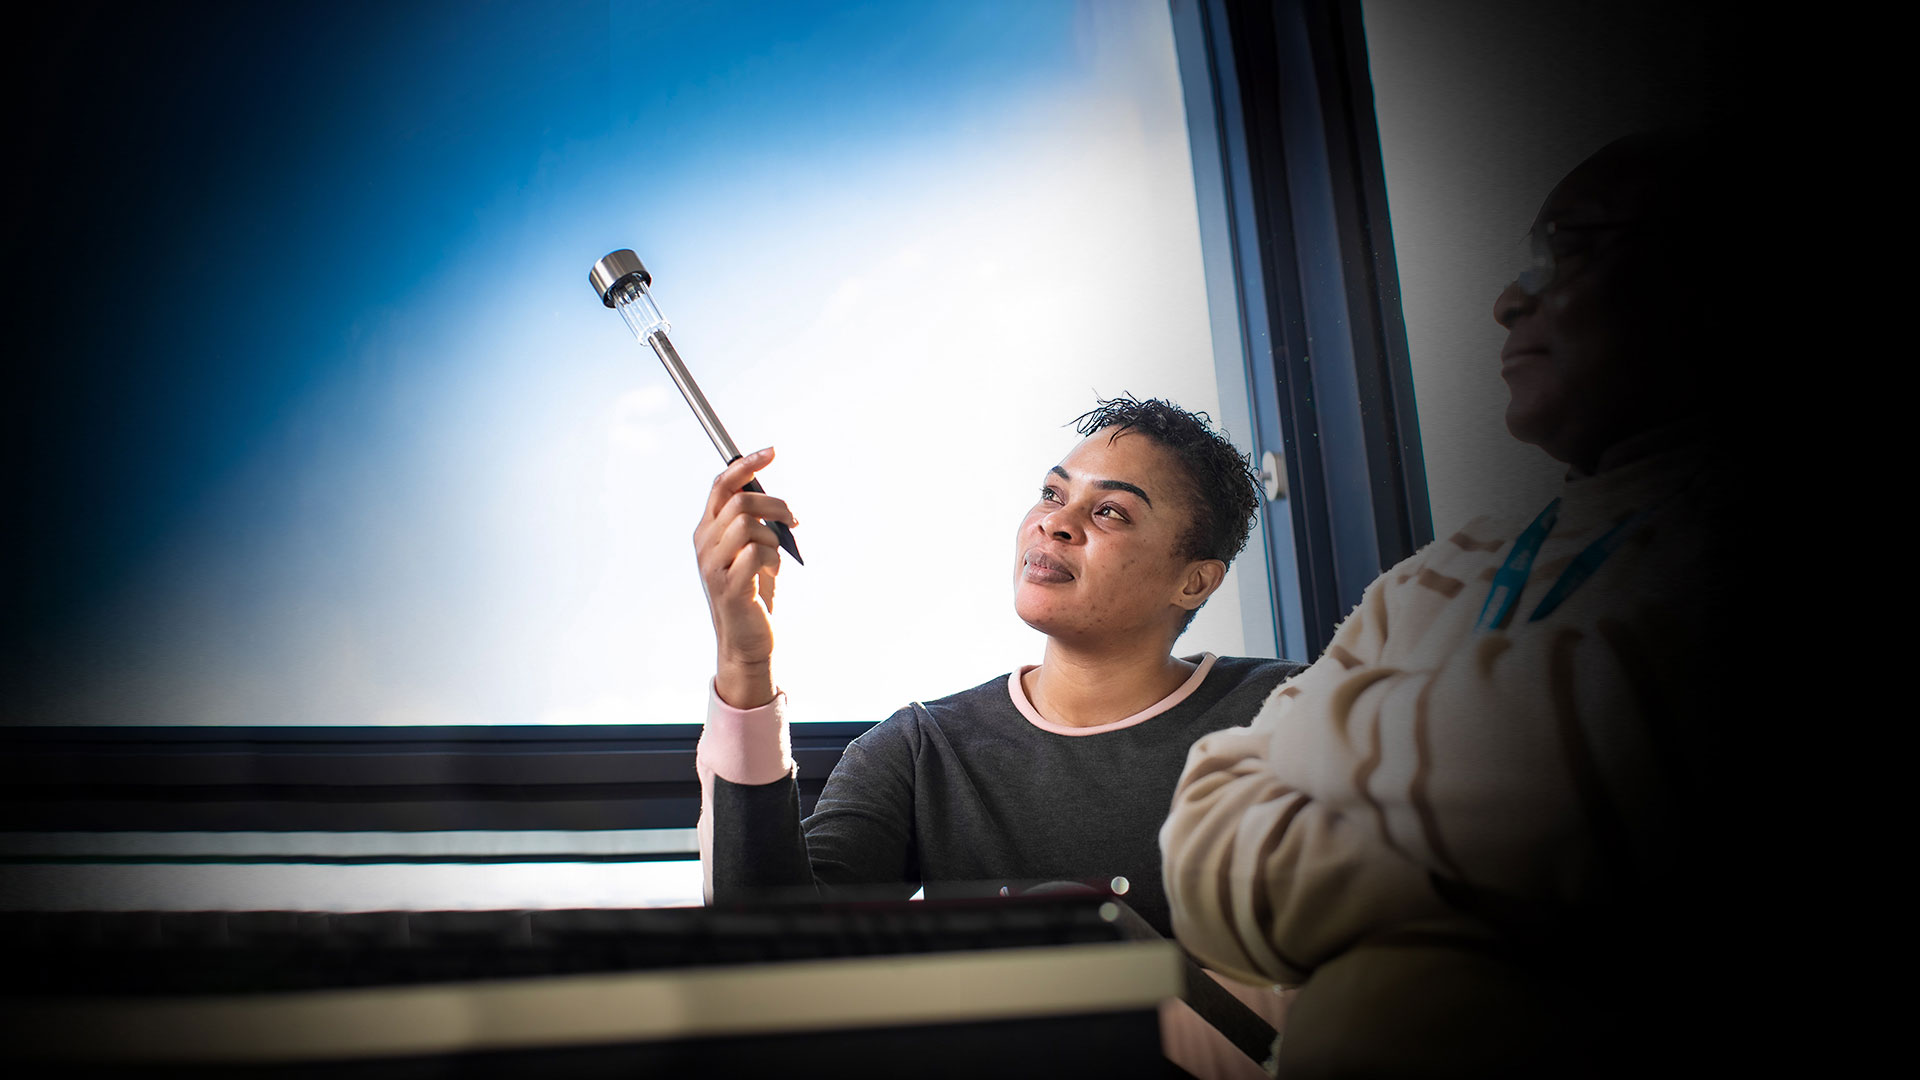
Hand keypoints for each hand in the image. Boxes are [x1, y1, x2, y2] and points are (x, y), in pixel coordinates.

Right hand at [694, 447, 797, 708]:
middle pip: (740, 500)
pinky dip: (773, 560)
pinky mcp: (728, 585)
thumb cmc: (753, 593)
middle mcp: (704, 544)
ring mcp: (713, 565)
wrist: (746, 640)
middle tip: (793, 520)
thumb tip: (771, 494)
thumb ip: (754, 522)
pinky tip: (772, 575)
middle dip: (775, 504)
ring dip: (774, 537)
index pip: (722, 485)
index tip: (772, 451)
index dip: (746, 464)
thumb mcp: (751, 550)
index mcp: (707, 530)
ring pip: (749, 524)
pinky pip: (757, 552)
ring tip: (777, 559)